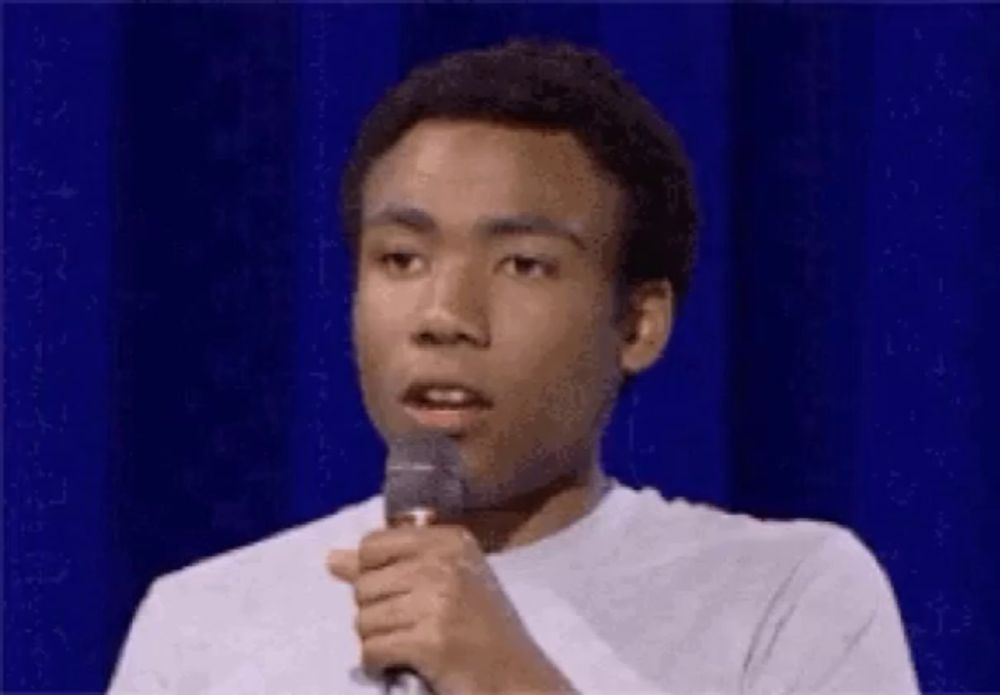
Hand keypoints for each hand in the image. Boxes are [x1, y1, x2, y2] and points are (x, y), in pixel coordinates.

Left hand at [327, 525, 575, 694]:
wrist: (518, 677)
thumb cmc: (481, 627)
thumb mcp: (445, 581)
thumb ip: (390, 565)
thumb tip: (332, 559)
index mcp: (448, 540)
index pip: (372, 545)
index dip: (374, 575)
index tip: (401, 595)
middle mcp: (443, 562)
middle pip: (363, 585)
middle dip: (377, 614)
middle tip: (411, 627)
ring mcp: (437, 601)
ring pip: (363, 620)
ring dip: (379, 641)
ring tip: (410, 645)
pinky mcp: (430, 641)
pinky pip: (372, 650)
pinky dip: (379, 665)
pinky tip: (404, 664)